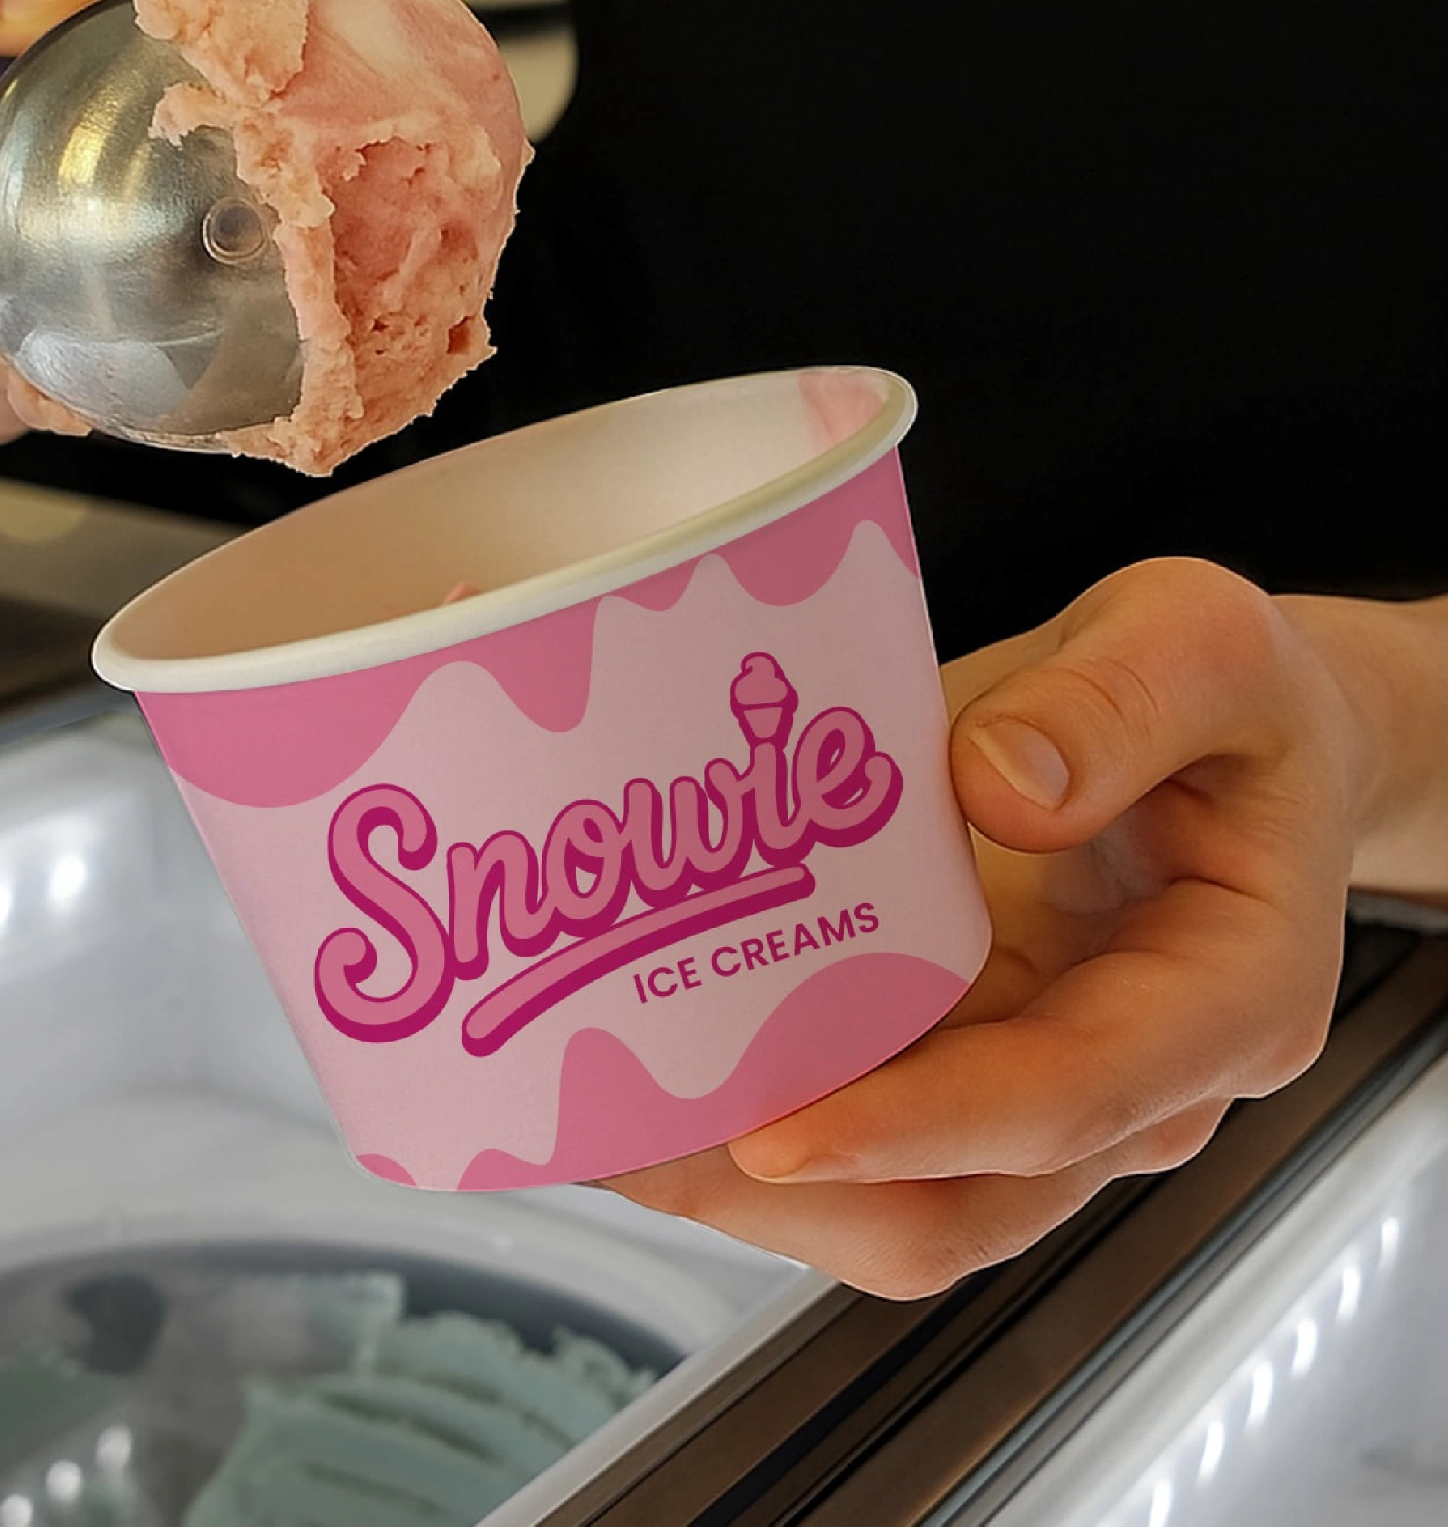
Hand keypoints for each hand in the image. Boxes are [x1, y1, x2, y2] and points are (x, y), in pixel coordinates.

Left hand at [608, 558, 1373, 1296]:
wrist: (1227, 733)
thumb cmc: (1229, 695)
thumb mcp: (1199, 641)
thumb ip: (1118, 702)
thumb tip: (998, 788)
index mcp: (1225, 995)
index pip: (1065, 1099)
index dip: (915, 1128)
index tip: (774, 1133)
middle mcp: (1142, 1083)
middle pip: (964, 1202)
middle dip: (793, 1190)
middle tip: (634, 1132)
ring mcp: (1051, 1086)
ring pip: (904, 1203)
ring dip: (756, 1185)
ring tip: (614, 1113)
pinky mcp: (978, 1061)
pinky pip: (873, 1135)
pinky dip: (766, 1120)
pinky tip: (661, 1067)